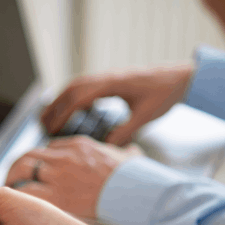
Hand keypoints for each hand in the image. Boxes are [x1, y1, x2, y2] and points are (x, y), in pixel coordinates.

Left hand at [5, 136, 141, 217]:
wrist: (137, 193)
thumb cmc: (135, 179)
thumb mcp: (129, 158)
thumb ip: (124, 153)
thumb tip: (131, 152)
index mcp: (79, 145)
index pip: (48, 147)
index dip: (39, 160)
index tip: (36, 171)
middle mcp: (65, 156)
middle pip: (29, 154)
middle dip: (17, 166)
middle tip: (12, 179)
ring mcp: (59, 173)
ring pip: (22, 166)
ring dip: (12, 177)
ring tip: (9, 190)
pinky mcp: (57, 195)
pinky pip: (26, 190)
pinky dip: (17, 194)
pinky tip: (14, 202)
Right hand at [42, 64, 193, 145]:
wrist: (181, 77)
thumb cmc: (165, 93)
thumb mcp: (146, 116)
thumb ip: (125, 132)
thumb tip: (105, 148)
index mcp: (112, 83)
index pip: (79, 97)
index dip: (63, 114)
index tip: (53, 130)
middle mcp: (106, 77)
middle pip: (71, 89)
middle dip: (54, 107)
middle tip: (42, 126)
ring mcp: (107, 77)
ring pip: (75, 86)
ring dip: (60, 101)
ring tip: (49, 118)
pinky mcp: (110, 80)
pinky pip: (85, 87)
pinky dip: (72, 98)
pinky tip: (71, 111)